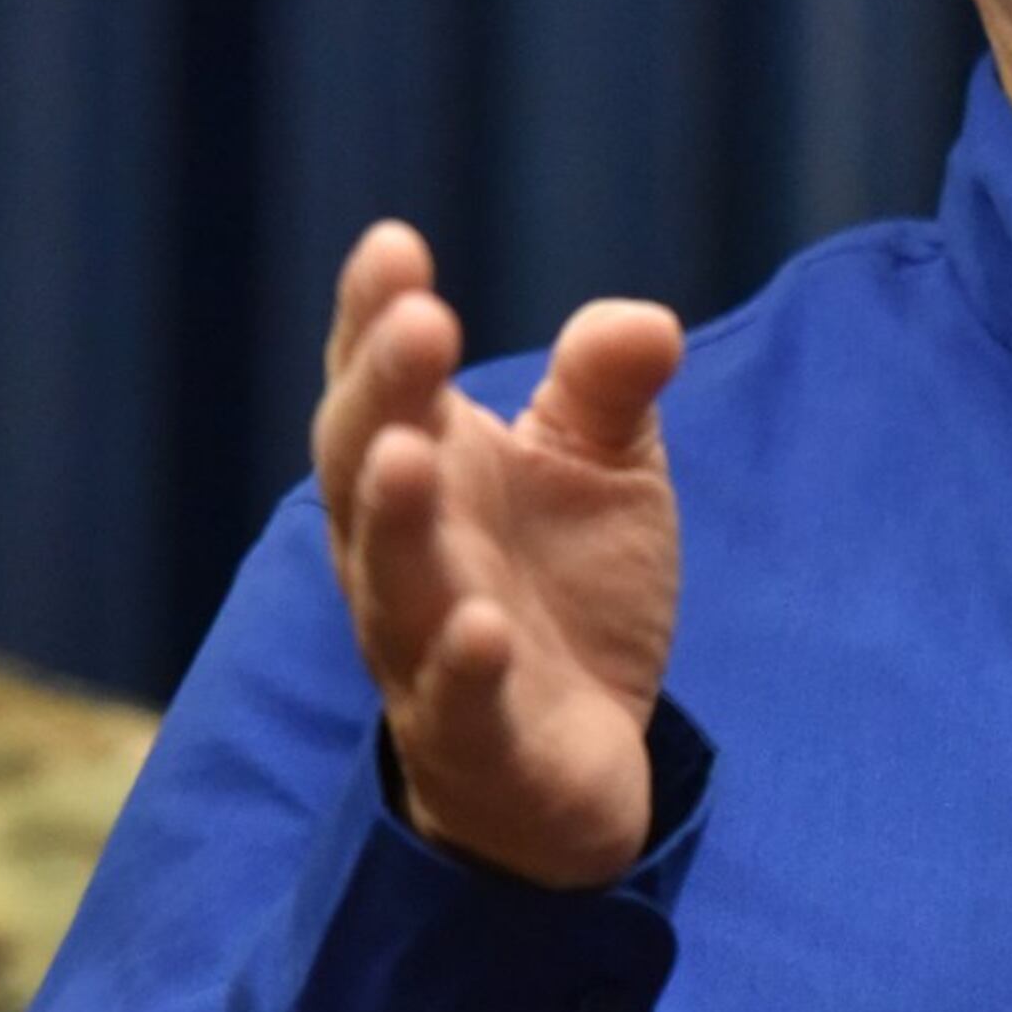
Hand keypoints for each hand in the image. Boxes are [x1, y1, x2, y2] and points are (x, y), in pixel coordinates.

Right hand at [312, 222, 685, 887]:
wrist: (573, 764)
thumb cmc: (562, 590)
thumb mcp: (603, 469)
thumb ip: (605, 391)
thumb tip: (645, 322)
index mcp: (425, 471)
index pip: (381, 387)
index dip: (371, 319)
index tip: (394, 247)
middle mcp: (403, 555)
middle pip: (365, 467)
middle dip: (383, 393)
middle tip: (416, 321)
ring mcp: (426, 651)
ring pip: (391, 583)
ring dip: (394, 520)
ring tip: (411, 452)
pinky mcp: (475, 741)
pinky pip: (455, 705)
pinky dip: (461, 669)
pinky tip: (479, 629)